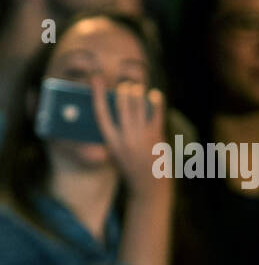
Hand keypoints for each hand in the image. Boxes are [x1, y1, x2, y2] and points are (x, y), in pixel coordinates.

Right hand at [90, 76, 166, 197]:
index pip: (101, 112)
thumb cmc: (129, 165)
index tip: (96, 79)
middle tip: (125, 83)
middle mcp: (125, 138)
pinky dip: (156, 103)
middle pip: (122, 107)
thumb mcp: (115, 150)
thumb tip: (112, 107)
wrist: (148, 184)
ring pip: (139, 108)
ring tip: (137, 86)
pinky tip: (155, 94)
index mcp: (110, 141)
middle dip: (123, 92)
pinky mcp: (156, 138)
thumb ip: (113, 132)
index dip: (98, 94)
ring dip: (138, 94)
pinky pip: (156, 115)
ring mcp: (142, 137)